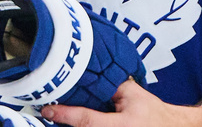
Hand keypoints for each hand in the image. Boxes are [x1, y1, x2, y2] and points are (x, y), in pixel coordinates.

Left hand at [39, 79, 201, 126]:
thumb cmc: (153, 113)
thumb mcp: (133, 94)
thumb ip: (112, 88)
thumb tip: (87, 79)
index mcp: (122, 124)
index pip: (87, 120)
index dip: (65, 115)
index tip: (48, 110)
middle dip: (65, 123)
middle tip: (50, 113)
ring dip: (73, 126)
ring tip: (60, 117)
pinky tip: (74, 121)